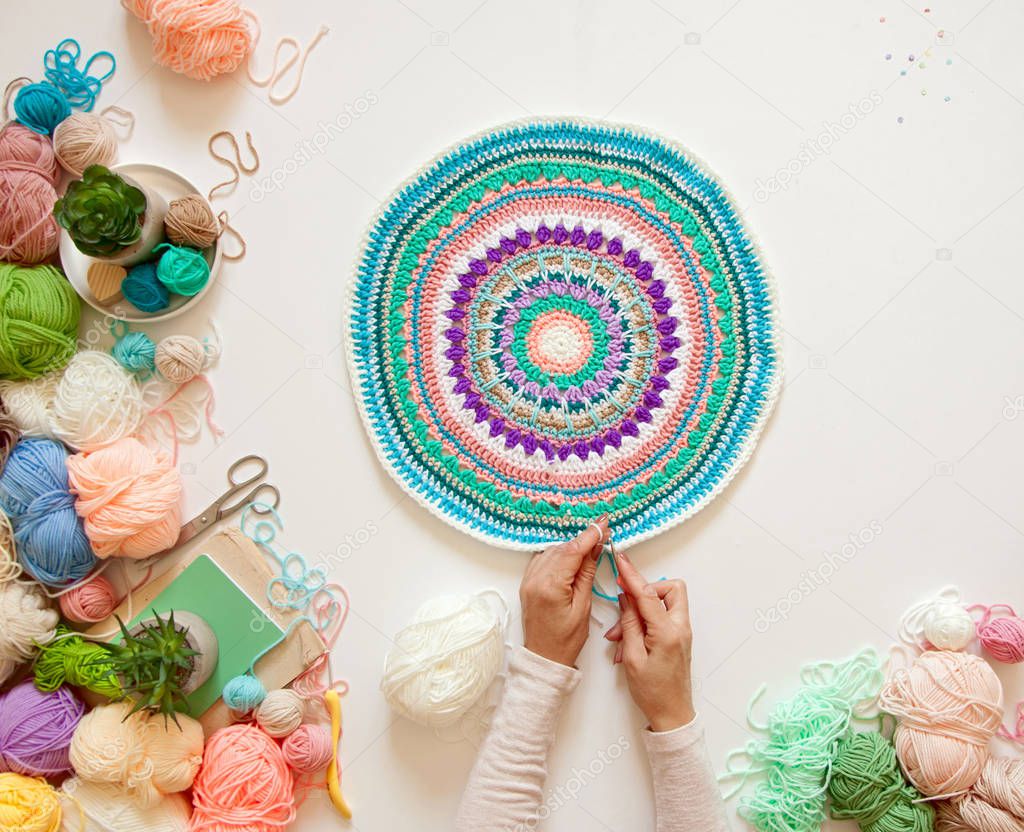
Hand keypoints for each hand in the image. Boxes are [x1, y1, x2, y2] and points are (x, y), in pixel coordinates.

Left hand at [519, 517, 608, 666]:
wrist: (544, 657)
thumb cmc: (566, 639)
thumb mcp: (584, 606)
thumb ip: (586, 573)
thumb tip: (594, 548)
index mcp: (550, 586)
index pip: (572, 551)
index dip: (589, 535)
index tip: (603, 522)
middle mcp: (535, 579)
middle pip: (562, 549)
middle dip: (582, 540)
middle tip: (602, 534)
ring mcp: (528, 580)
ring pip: (551, 551)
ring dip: (570, 547)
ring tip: (589, 547)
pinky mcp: (527, 583)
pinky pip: (542, 559)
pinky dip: (557, 554)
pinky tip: (570, 557)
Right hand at [605, 550, 694, 731]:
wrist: (672, 714)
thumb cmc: (652, 692)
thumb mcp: (631, 657)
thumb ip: (629, 623)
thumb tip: (626, 598)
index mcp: (667, 632)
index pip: (647, 594)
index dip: (631, 575)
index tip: (621, 559)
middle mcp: (679, 627)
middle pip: (669, 589)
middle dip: (646, 589)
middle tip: (624, 601)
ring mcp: (681, 632)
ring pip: (666, 601)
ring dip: (641, 610)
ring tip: (619, 634)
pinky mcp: (678, 637)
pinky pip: (662, 617)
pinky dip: (645, 622)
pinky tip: (627, 641)